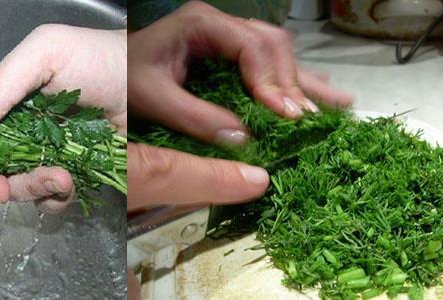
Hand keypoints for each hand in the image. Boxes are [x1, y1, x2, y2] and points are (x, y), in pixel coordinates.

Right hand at [0, 24, 126, 213]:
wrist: (143, 75)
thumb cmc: (96, 56)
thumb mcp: (45, 51)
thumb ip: (5, 81)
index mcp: (7, 104)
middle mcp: (22, 131)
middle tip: (4, 189)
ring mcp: (49, 154)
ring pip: (24, 188)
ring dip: (34, 188)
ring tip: (60, 176)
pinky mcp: (76, 171)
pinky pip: (56, 198)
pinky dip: (59, 197)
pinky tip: (71, 180)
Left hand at [127, 1, 353, 209]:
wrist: (101, 68)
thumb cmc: (120, 76)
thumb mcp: (151, 97)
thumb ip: (194, 116)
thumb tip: (243, 139)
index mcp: (202, 24)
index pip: (251, 46)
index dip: (272, 80)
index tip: (287, 114)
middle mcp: (221, 27)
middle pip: (273, 47)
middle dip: (293, 83)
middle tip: (310, 118)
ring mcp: (227, 40)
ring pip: (278, 56)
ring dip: (305, 83)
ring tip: (342, 104)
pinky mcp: (229, 59)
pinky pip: (269, 67)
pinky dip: (294, 84)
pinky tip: (323, 96)